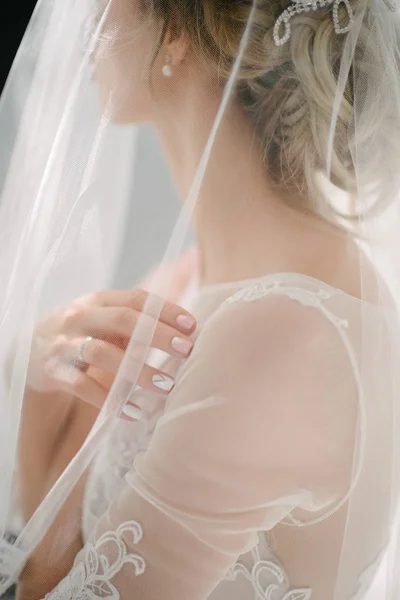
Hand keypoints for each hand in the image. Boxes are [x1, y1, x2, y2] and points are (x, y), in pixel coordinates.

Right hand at [26, 289, 195, 416]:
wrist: (30, 351)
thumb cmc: (83, 334)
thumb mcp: (104, 318)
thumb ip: (138, 318)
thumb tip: (187, 320)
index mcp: (99, 301)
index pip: (137, 299)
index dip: (166, 311)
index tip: (192, 326)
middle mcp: (81, 317)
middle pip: (123, 320)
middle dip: (158, 335)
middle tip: (187, 350)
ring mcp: (65, 343)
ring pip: (103, 353)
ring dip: (138, 370)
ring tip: (167, 386)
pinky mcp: (54, 371)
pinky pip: (83, 386)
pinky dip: (109, 400)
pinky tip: (133, 411)